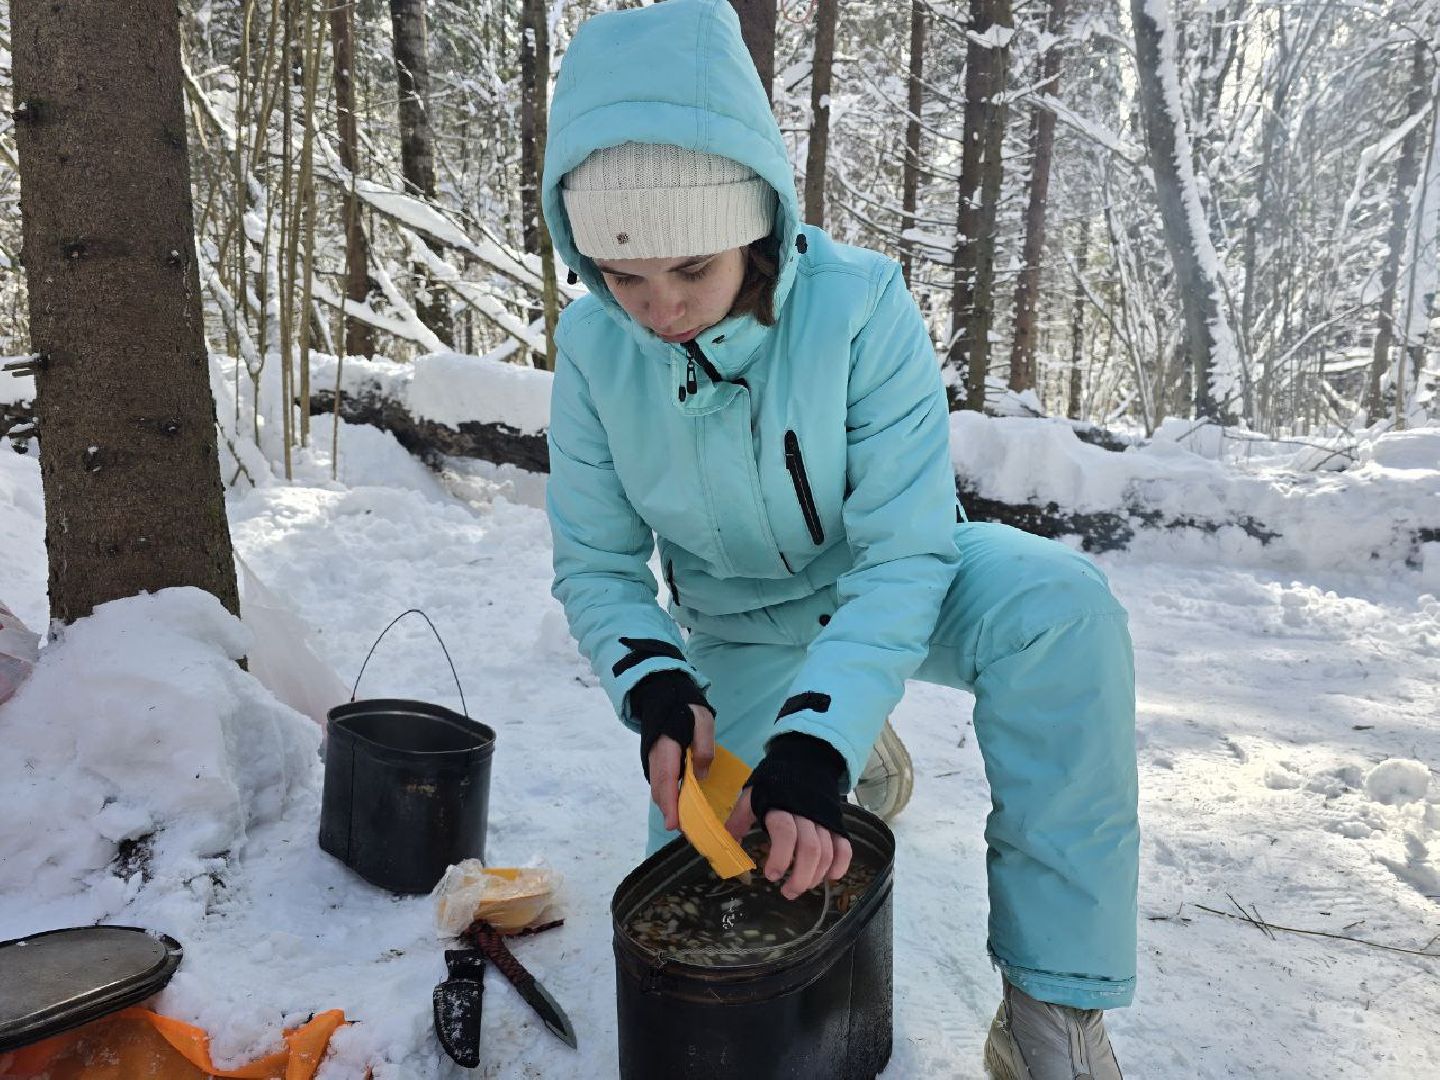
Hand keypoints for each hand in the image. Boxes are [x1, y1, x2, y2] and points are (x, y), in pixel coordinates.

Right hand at [629, 668, 712, 830]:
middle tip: (688, 832)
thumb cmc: (686, 707)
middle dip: (672, 813)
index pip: (667, 781)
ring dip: (670, 807)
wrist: (663, 695)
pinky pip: (661, 785)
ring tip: (687, 823)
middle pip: (661, 791)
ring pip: (659, 790)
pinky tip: (681, 805)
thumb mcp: (703, 722)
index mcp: (666, 748)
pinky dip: (669, 798)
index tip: (675, 825)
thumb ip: (703, 748)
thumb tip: (701, 775)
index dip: (671, 804)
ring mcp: (653, 762)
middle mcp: (655, 759)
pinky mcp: (656, 763)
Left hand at [725, 788, 852, 899]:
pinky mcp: (836, 823)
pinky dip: (841, 865)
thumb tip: (726, 842)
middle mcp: (806, 814)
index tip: (770, 876)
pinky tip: (830, 878)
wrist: (804, 760)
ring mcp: (824, 819)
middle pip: (811, 849)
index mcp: (782, 806)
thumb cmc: (774, 782)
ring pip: (827, 852)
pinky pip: (844, 846)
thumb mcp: (752, 794)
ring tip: (799, 888)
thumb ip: (739, 818)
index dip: (780, 857)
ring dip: (816, 876)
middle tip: (787, 893)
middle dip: (800, 877)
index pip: (785, 833)